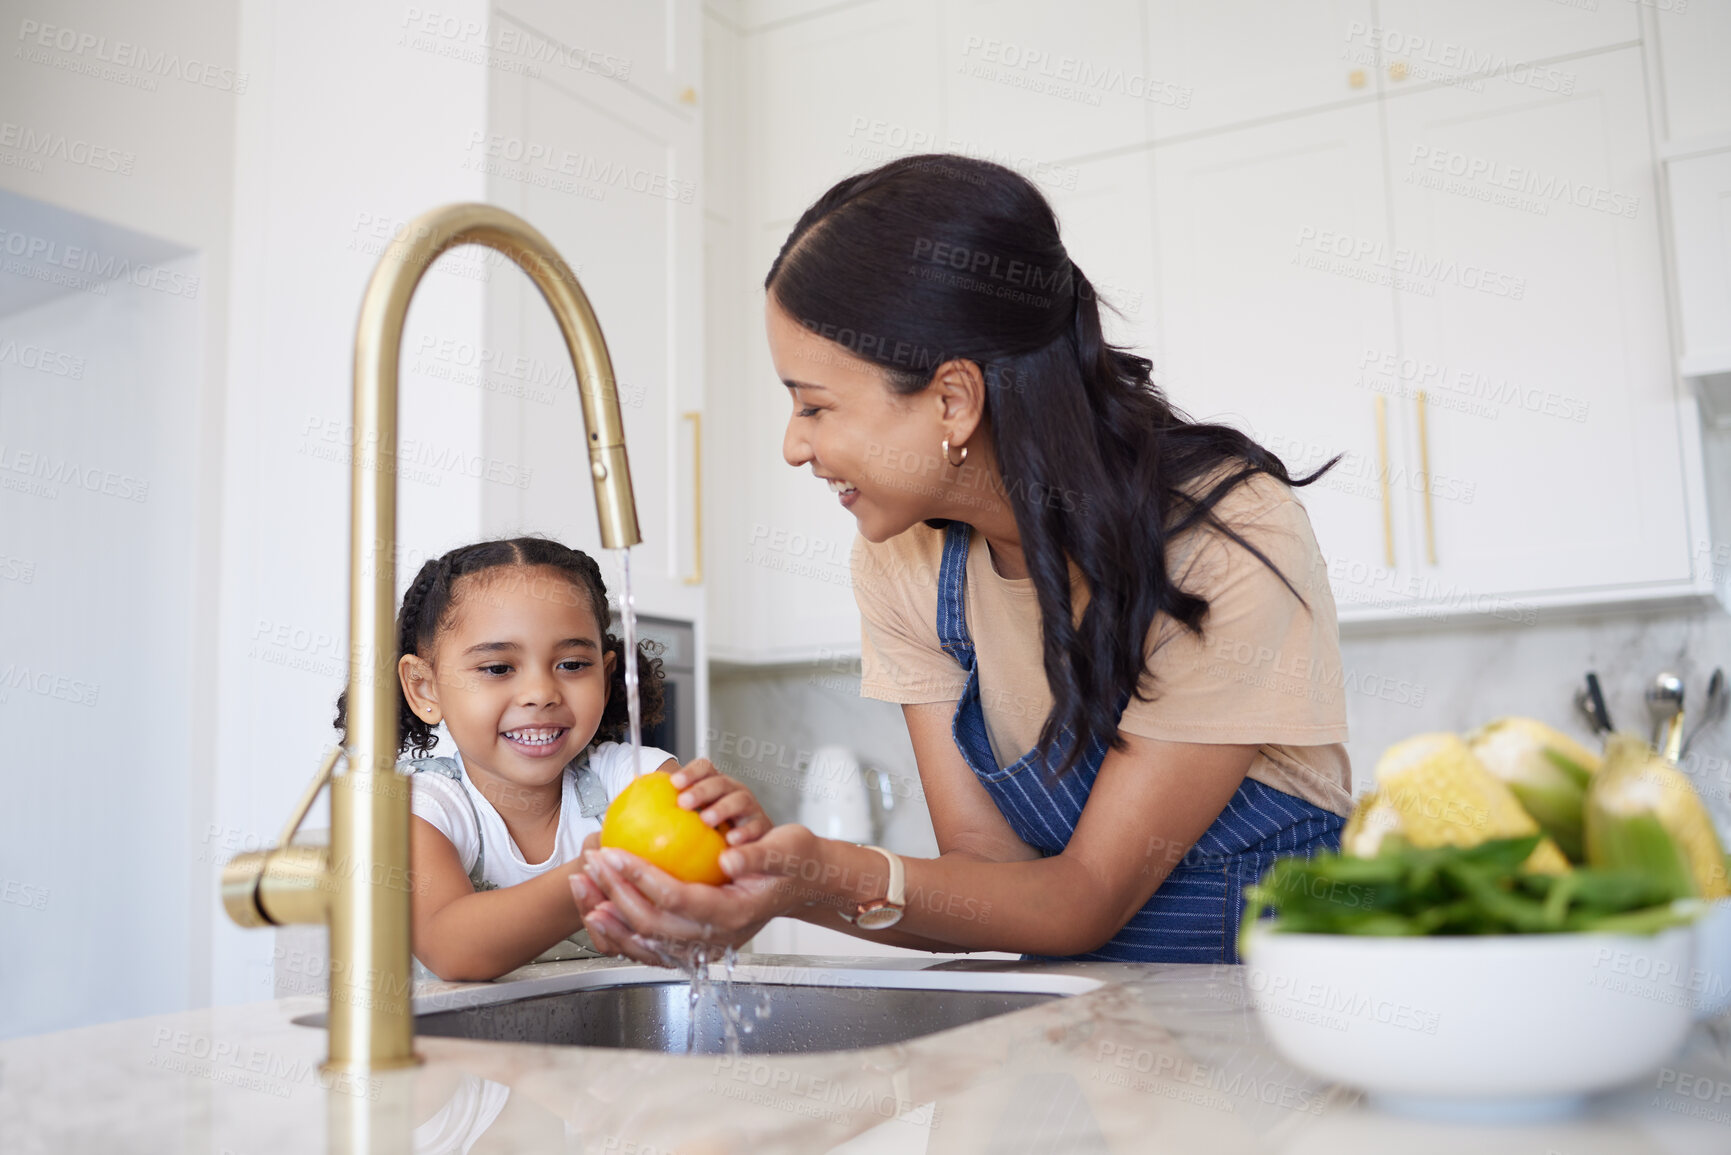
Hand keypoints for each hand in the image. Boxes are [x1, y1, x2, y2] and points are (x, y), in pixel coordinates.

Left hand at [568, 824, 820, 965]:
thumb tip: (728, 858)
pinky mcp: (694, 944)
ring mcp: (704, 945)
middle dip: (615, 893)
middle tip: (593, 862)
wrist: (805, 884)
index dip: (641, 876)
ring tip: (585, 888)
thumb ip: (757, 856)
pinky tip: (599, 906)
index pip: (677, 898)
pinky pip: (648, 943)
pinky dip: (620, 928)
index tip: (615, 853)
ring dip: (610, 916)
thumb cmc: (795, 862)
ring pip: (645, 941)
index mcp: (734, 914)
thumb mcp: (786, 851)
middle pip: (652, 923)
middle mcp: (716, 936)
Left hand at [668, 758, 772, 844]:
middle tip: (684, 802)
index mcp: (716, 785)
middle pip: (720, 782)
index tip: (673, 782)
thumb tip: (630, 798)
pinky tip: (731, 841)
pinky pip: (756, 827)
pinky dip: (745, 832)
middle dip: (702, 789)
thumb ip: (668, 810)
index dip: (690, 772)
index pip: (705, 768)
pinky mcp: (763, 828)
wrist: (752, 847)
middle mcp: (734, 792)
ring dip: (721, 807)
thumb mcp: (693, 819)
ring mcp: (751, 808)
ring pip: (739, 799)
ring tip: (705, 819)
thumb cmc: (714, 834)